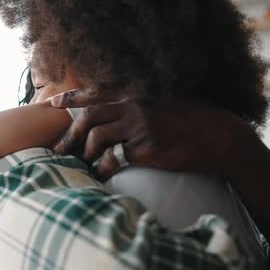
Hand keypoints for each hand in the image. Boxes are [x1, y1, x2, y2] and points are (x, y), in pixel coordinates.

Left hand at [50, 89, 256, 179]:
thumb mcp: (161, 106)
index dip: (72, 97)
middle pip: (89, 118)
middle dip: (70, 134)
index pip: (96, 94)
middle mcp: (134, 109)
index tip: (52, 102)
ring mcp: (139, 129)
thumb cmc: (189, 122)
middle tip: (60, 150)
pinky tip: (102, 175)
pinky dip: (104, 169)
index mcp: (136, 97)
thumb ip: (136, 109)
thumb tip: (115, 116)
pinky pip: (114, 160)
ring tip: (84, 165)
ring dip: (86, 153)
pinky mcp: (146, 150)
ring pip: (98, 138)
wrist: (217, 136)